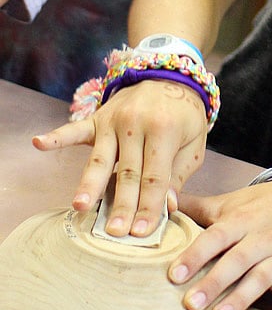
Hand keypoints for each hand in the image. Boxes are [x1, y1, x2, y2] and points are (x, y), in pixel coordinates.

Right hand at [32, 79, 207, 236]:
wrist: (170, 77)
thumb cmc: (184, 116)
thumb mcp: (193, 143)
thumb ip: (179, 174)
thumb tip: (168, 206)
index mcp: (165, 131)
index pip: (155, 177)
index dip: (149, 206)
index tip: (142, 232)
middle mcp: (136, 125)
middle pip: (127, 172)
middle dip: (121, 205)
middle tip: (115, 232)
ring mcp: (113, 121)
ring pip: (100, 159)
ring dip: (89, 184)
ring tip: (81, 206)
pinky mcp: (97, 118)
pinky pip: (74, 129)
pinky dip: (56, 137)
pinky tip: (39, 143)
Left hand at [169, 173, 271, 309]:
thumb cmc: (265, 205)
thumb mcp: (232, 201)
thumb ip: (195, 205)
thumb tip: (160, 199)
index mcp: (244, 220)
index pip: (218, 236)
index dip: (196, 254)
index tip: (175, 274)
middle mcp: (264, 239)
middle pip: (238, 261)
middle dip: (215, 282)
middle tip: (190, 303)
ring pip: (261, 280)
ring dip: (241, 300)